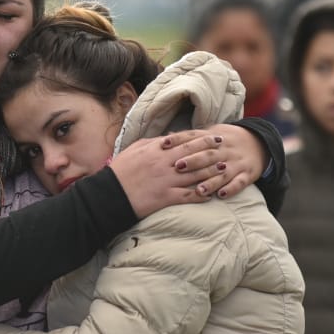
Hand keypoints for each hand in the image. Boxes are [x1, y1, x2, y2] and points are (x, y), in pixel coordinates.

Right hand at [111, 134, 226, 217]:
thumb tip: (169, 138)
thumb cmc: (119, 171)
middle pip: (194, 154)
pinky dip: (201, 194)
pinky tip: (211, 194)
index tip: (213, 136)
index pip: (184, 140)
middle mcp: (165, 163)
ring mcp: (167, 180)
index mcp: (156, 150)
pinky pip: (188, 196)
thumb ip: (153, 143)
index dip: (201, 138)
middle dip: (211, 150)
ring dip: (211, 171)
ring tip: (223, 168)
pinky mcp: (166, 197)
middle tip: (224, 148)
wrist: (110, 194)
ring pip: (195, 174)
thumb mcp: (134, 149)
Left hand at [162, 125, 265, 198]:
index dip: (179, 140)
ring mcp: (236, 163)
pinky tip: (221, 195)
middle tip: (178, 166)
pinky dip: (231, 189)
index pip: (194, 137)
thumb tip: (163, 138)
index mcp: (213, 138)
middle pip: (208, 155)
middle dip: (193, 161)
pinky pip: (240, 182)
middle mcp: (224, 150)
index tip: (164, 144)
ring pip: (223, 172)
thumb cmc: (225, 141)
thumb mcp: (209, 134)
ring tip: (199, 190)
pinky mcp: (247, 174)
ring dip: (211, 181)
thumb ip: (188, 138)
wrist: (258, 143)